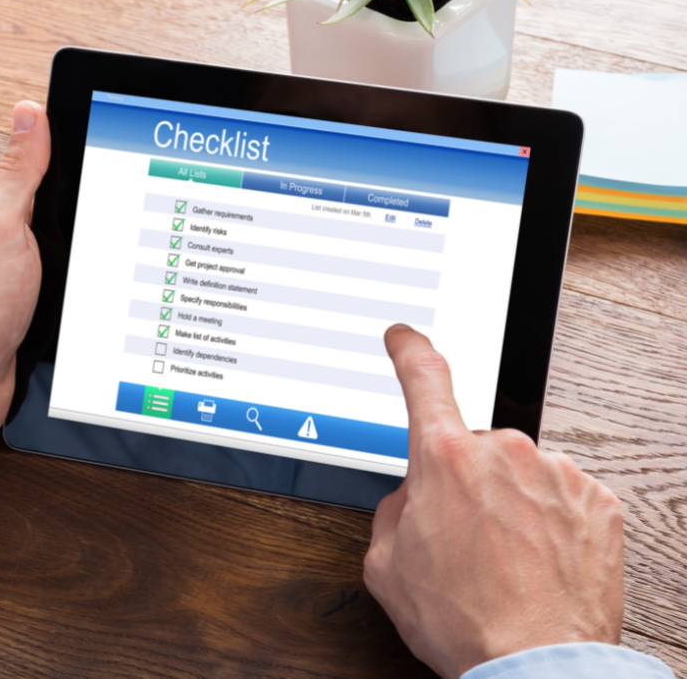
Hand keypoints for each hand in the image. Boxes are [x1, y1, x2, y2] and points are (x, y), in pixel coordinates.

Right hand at [364, 325, 623, 678]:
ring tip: (504, 562)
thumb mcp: (386, 565)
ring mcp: (556, 474)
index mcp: (444, 458)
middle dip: (462, 482)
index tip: (404, 336)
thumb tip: (413, 498)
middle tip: (460, 538)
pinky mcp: (597, 501)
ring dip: (508, 504)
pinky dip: (548, 522)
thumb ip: (393, 510)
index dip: (409, 350)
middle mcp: (503, 452)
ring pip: (519, 473)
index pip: (423, 379)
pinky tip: (538, 562)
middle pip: (472, 447)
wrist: (538, 664)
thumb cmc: (464, 620)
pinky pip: (560, 496)